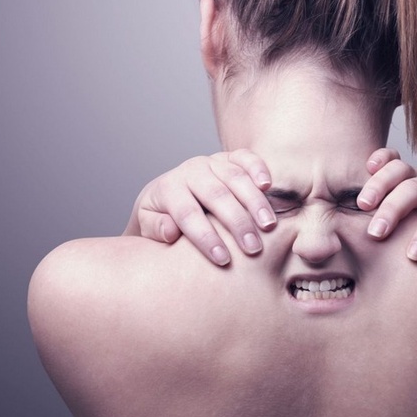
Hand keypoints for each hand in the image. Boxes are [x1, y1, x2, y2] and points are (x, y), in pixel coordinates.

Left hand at [124, 149, 276, 265]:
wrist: (167, 192)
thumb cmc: (161, 216)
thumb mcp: (148, 225)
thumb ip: (155, 228)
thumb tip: (170, 231)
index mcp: (168, 187)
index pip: (188, 213)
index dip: (205, 237)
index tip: (222, 259)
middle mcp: (191, 170)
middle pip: (216, 195)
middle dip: (236, 223)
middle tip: (252, 248)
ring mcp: (212, 161)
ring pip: (235, 177)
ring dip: (254, 202)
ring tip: (268, 226)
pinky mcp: (229, 157)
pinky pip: (245, 158)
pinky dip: (259, 168)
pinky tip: (268, 186)